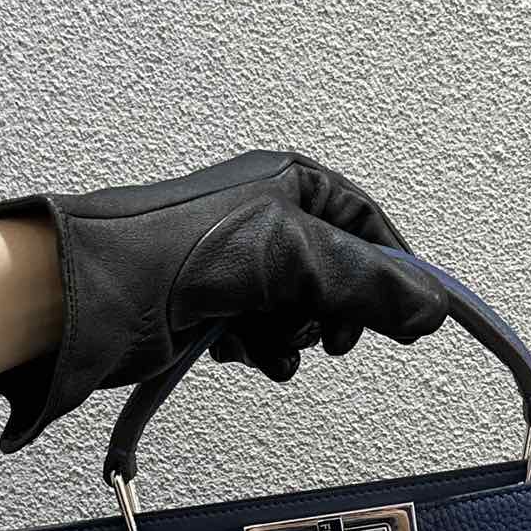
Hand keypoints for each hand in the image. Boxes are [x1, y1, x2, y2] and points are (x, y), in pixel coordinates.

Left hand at [0, 150, 449, 451]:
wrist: (97, 295)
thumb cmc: (182, 254)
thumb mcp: (298, 260)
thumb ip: (373, 289)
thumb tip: (434, 312)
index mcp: (292, 180)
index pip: (371, 228)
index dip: (393, 275)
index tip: (409, 319)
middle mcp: (269, 215)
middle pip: (341, 278)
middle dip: (331, 313)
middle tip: (325, 334)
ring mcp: (241, 262)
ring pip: (304, 315)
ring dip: (291, 336)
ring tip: (263, 336)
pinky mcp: (215, 305)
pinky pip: (266, 335)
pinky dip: (260, 349)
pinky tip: (237, 348)